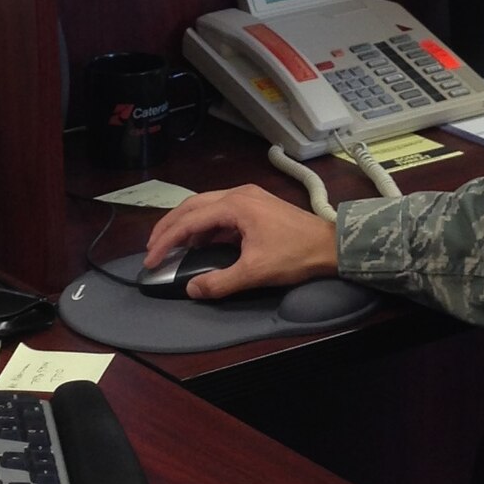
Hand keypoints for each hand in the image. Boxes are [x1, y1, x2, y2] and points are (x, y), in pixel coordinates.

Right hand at [143, 186, 337, 299]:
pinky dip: (204, 226)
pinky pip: (220, 212)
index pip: (189, 221)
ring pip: (205, 206)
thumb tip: (191, 289)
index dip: (166, 241)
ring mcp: (248, 197)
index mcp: (235, 205)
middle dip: (169, 227)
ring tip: (170, 246)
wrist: (332, 247)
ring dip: (186, 225)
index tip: (151, 259)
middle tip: (152, 249)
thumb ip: (220, 282)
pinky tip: (200, 243)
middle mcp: (238, 194)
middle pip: (192, 206)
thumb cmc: (296, 256)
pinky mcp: (256, 205)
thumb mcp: (255, 272)